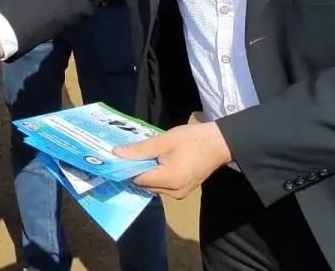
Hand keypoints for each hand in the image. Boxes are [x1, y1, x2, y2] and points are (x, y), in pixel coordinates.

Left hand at [114, 121, 231, 199]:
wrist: (218, 144)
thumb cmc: (192, 140)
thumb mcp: (164, 140)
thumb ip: (140, 149)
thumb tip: (117, 153)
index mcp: (169, 180)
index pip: (138, 179)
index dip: (125, 168)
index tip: (116, 157)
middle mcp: (174, 192)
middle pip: (144, 185)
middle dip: (134, 171)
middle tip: (126, 155)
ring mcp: (180, 193)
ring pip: (152, 186)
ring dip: (144, 173)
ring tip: (139, 156)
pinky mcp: (183, 190)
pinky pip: (162, 186)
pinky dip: (155, 175)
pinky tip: (152, 162)